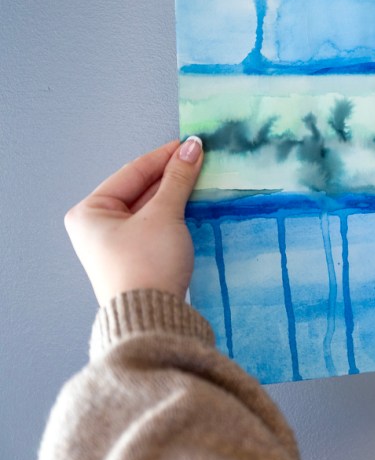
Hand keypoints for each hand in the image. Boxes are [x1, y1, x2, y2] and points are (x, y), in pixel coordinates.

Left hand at [64, 137, 204, 307]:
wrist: (152, 315)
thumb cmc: (147, 263)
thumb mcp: (164, 214)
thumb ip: (178, 178)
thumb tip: (192, 147)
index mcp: (89, 212)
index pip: (132, 172)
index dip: (164, 156)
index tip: (192, 144)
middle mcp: (96, 226)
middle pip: (140, 189)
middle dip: (171, 176)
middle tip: (200, 161)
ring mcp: (115, 243)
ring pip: (150, 207)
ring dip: (175, 194)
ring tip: (201, 180)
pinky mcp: (135, 257)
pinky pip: (155, 225)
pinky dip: (174, 214)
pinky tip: (194, 205)